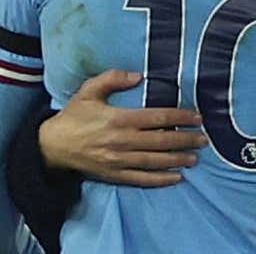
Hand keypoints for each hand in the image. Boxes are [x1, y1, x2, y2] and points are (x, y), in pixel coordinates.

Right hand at [39, 69, 206, 186]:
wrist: (52, 146)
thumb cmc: (73, 116)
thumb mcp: (89, 90)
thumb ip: (112, 78)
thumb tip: (137, 76)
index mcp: (119, 118)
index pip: (157, 118)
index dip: (180, 118)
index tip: (197, 117)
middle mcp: (122, 141)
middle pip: (161, 141)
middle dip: (185, 140)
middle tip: (203, 139)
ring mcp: (118, 161)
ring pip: (154, 161)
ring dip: (177, 160)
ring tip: (195, 158)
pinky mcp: (114, 175)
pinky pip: (141, 179)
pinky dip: (159, 180)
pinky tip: (175, 178)